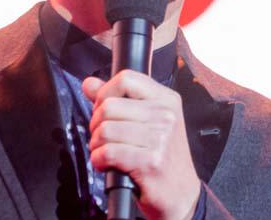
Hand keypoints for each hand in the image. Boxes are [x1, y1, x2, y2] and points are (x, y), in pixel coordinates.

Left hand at [82, 71, 200, 219]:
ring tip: (106, 151)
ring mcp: (160, 138)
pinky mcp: (150, 161)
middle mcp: (166, 115)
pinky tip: (108, 164)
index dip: (105, 93)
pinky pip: (107, 153)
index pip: (126, 78)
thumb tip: (90, 84)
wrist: (180, 192)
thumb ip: (117, 99)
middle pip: (109, 105)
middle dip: (96, 124)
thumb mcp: (147, 122)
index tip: (105, 109)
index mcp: (167, 100)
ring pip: (105, 130)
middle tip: (104, 137)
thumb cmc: (162, 156)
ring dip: (96, 145)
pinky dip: (99, 161)